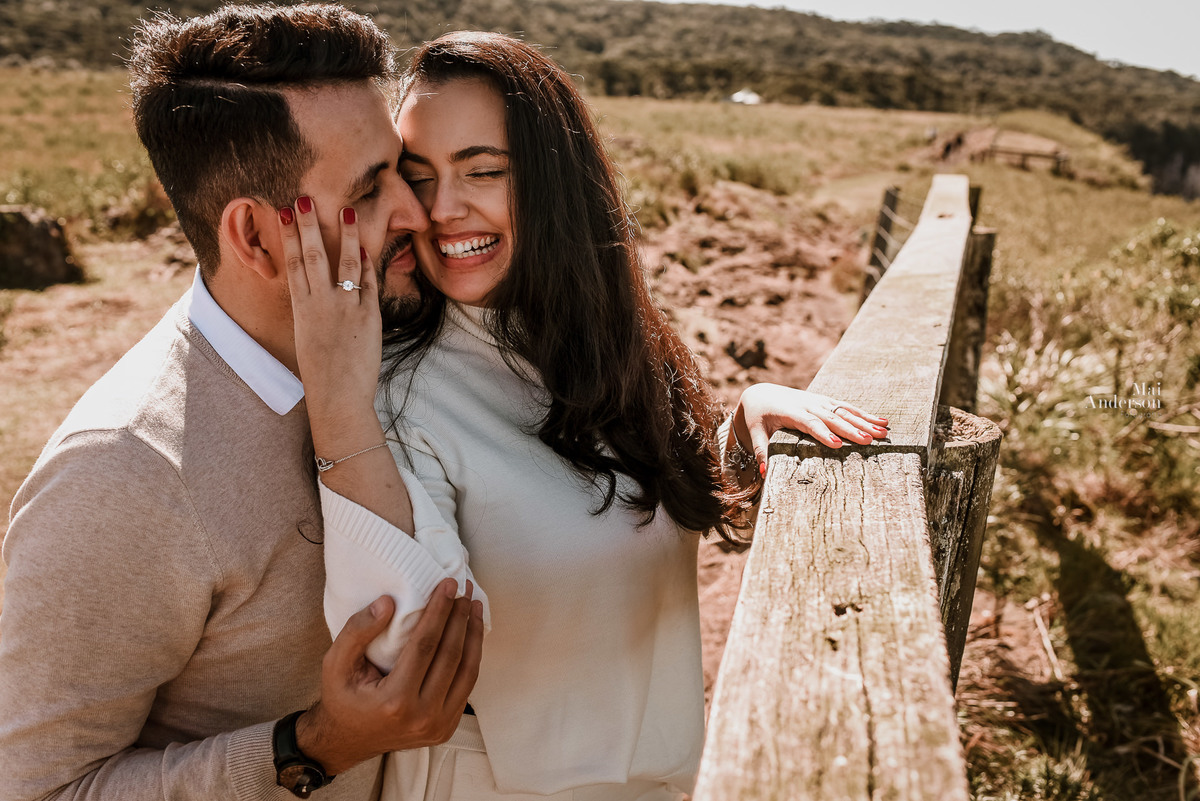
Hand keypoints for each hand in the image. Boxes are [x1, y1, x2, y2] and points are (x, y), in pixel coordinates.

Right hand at [279, 198, 381, 442]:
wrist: (338, 397)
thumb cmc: (322, 371)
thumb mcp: (308, 336)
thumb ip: (313, 309)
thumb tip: (318, 289)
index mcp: (302, 309)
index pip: (294, 263)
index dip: (290, 236)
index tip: (286, 213)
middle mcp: (321, 304)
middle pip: (313, 255)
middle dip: (309, 225)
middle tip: (304, 198)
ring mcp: (346, 308)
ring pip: (346, 263)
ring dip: (346, 235)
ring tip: (346, 211)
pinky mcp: (369, 316)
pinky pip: (370, 283)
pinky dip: (369, 264)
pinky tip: (367, 246)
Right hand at [296, 579, 484, 774]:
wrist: (347, 741)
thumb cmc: (342, 698)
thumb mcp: (335, 663)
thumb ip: (357, 630)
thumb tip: (388, 602)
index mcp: (395, 701)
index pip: (426, 645)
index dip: (440, 611)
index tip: (448, 584)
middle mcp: (422, 717)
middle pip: (451, 655)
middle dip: (460, 617)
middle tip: (464, 589)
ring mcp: (439, 725)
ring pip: (468, 670)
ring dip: (473, 634)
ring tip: (474, 606)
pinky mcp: (447, 727)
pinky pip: (467, 685)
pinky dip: (472, 655)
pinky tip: (470, 633)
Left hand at [732, 383, 889, 471]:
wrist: (761, 395)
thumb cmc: (757, 417)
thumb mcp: (754, 433)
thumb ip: (760, 450)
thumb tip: (764, 472)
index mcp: (789, 411)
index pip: (809, 422)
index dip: (823, 432)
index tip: (837, 444)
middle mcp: (807, 403)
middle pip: (832, 417)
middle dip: (851, 429)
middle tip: (869, 440)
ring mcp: (818, 401)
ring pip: (844, 410)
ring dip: (864, 421)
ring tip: (883, 432)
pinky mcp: (825, 401)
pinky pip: (847, 407)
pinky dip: (864, 414)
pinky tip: (882, 421)